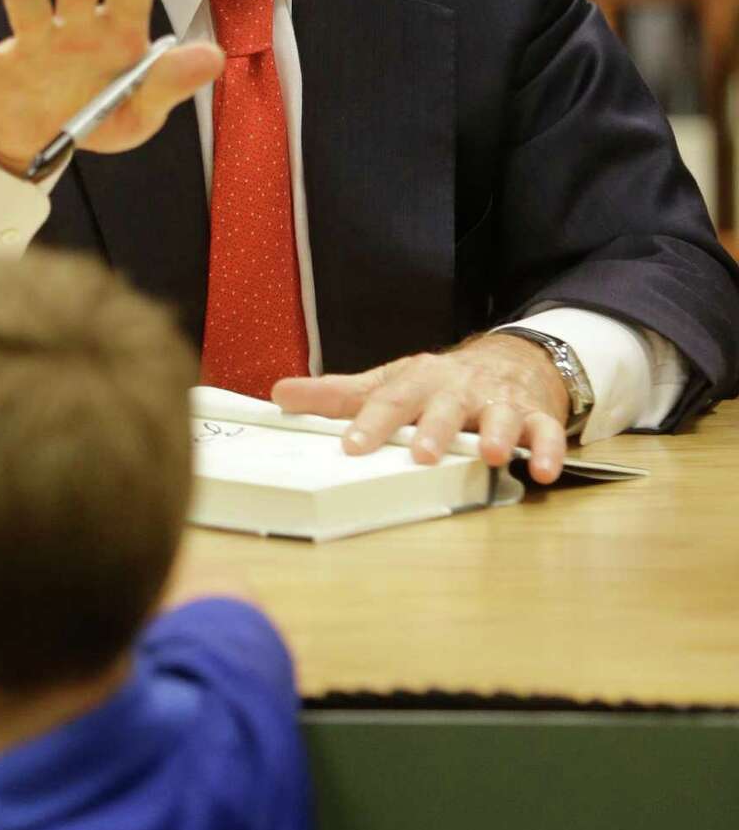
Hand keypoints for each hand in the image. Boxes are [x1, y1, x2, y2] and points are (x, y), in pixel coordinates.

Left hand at [271, 332, 570, 483]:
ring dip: (496, 434)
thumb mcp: (390, 382)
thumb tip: (280, 394)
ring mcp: (499, 402)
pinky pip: (545, 432)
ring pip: (500, 416)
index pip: (390, 400)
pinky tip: (543, 470)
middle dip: (436, 429)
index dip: (371, 422)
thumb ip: (339, 396)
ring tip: (491, 454)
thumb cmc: (440, 382)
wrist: (511, 359)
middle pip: (445, 407)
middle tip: (422, 453)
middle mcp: (458, 389)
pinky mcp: (535, 416)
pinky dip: (548, 450)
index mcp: (418, 381)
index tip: (352, 446)